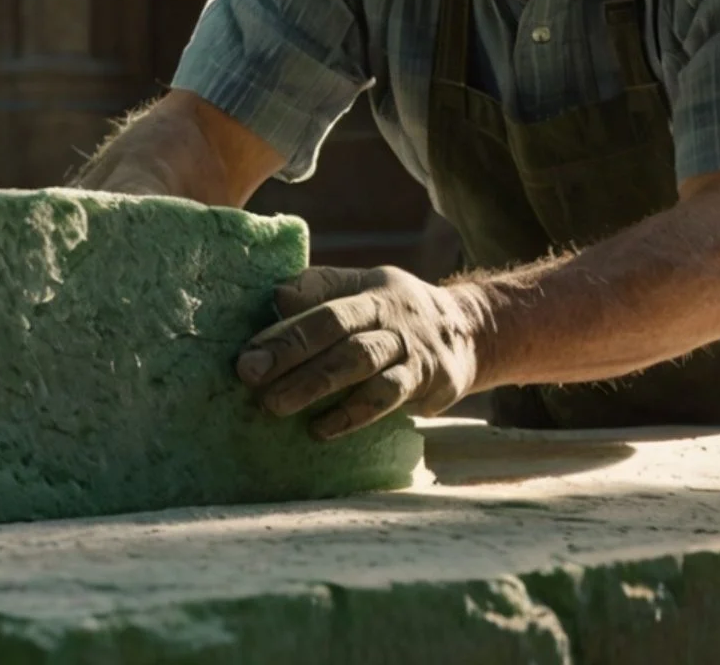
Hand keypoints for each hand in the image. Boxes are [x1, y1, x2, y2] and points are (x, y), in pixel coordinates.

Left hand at [235, 266, 489, 440]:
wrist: (472, 332)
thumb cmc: (395, 314)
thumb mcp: (364, 289)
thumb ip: (320, 292)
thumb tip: (274, 297)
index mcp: (371, 289)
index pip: (321, 302)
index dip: (284, 328)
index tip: (246, 354)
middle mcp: (394, 313)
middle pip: (339, 328)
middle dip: (291, 352)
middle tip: (249, 377)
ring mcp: (414, 347)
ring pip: (362, 362)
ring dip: (315, 384)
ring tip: (274, 406)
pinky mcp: (432, 381)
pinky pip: (389, 398)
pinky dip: (353, 414)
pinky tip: (321, 429)